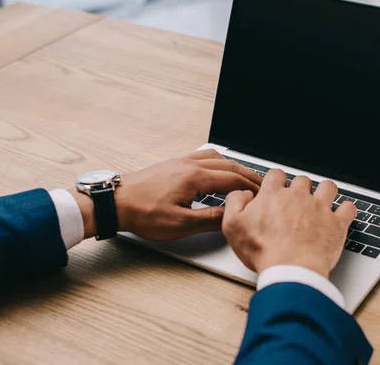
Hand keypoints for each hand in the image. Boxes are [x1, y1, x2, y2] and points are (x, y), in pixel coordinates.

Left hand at [71, 150, 262, 240]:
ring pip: (217, 158)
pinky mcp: (173, 164)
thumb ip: (211, 218)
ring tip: (245, 176)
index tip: (263, 195)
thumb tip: (233, 215)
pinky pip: (203, 156)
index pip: (233, 180)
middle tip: (262, 185)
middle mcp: (190, 164)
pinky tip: (218, 169)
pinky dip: (219, 162)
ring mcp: (181, 161)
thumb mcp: (181, 224)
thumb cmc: (143, 213)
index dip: (252, 188)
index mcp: (195, 177)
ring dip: (235, 166)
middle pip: (229, 166)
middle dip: (248, 175)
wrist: (116, 202)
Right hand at [222, 169, 356, 277]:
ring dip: (325, 192)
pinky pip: (348, 208)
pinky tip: (342, 213)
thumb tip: (242, 194)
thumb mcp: (232, 226)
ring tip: (321, 201)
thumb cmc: (263, 252)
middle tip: (296, 203)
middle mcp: (298, 197)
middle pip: (302, 180)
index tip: (275, 189)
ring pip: (328, 187)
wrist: (291, 270)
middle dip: (300, 189)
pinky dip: (346, 210)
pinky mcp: (336, 223)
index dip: (276, 181)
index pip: (276, 175)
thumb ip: (234, 203)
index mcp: (273, 195)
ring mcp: (320, 208)